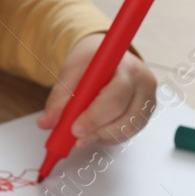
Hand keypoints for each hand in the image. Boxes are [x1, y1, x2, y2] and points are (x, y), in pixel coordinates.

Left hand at [35, 33, 158, 148]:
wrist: (107, 57)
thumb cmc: (92, 62)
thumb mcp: (71, 72)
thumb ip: (59, 98)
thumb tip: (47, 122)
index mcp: (127, 67)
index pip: (115, 97)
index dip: (95, 116)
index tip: (75, 128)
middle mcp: (143, 84)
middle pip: (125, 117)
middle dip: (97, 131)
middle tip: (75, 138)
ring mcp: (147, 101)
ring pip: (127, 130)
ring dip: (101, 136)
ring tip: (82, 136)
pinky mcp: (145, 115)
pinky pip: (128, 133)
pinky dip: (109, 137)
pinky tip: (96, 131)